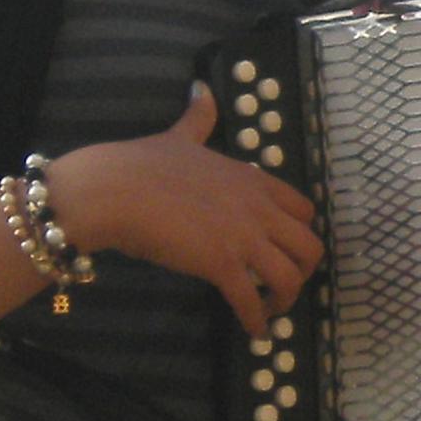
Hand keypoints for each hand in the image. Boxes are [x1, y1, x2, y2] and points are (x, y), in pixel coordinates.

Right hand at [41, 86, 323, 338]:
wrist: (110, 191)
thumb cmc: (139, 166)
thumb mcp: (180, 136)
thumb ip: (198, 119)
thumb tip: (201, 88)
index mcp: (252, 180)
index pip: (304, 209)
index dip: (302, 233)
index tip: (289, 248)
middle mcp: (257, 208)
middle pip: (310, 246)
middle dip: (305, 271)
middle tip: (285, 285)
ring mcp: (243, 236)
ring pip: (292, 276)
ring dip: (287, 300)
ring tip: (271, 312)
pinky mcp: (222, 264)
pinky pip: (253, 299)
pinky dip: (258, 320)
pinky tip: (255, 332)